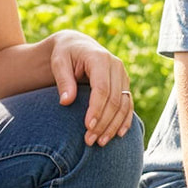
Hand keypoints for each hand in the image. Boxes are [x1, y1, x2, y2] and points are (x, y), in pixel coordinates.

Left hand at [49, 32, 136, 146]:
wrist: (77, 45)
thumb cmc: (65, 54)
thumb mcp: (59, 63)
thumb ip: (63, 80)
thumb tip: (66, 101)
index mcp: (100, 59)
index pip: (102, 88)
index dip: (97, 109)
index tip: (87, 126)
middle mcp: (117, 66)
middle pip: (115, 99)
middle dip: (104, 122)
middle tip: (90, 141)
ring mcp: (123, 76)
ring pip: (124, 104)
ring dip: (114, 125)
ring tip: (101, 142)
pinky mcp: (124, 84)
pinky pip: (129, 104)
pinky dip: (125, 120)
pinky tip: (118, 134)